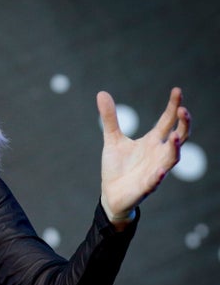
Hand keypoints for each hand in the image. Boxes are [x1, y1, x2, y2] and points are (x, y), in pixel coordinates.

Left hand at [98, 87, 190, 228]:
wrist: (111, 194)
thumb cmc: (117, 167)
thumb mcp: (112, 139)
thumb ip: (109, 118)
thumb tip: (101, 92)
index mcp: (151, 142)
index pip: (167, 121)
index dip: (173, 106)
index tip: (177, 90)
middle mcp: (158, 154)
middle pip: (178, 137)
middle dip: (183, 124)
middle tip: (184, 110)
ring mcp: (154, 170)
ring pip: (171, 158)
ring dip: (174, 148)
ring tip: (175, 136)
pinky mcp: (146, 186)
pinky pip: (155, 181)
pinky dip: (158, 176)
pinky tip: (160, 171)